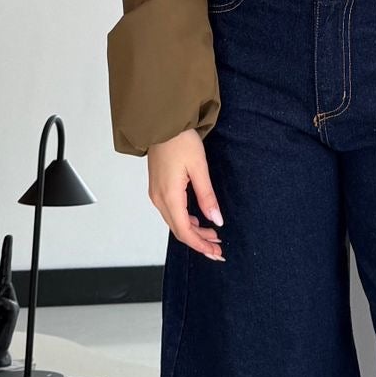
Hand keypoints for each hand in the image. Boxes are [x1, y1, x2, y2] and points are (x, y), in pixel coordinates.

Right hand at [147, 129, 224, 260]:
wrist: (162, 123)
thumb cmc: (179, 140)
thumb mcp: (199, 167)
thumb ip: (207, 196)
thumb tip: (216, 220)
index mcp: (169, 196)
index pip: (185, 231)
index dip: (201, 245)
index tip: (216, 253)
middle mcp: (159, 199)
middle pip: (179, 230)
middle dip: (199, 242)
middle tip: (218, 249)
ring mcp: (156, 194)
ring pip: (175, 222)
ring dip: (194, 232)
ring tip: (212, 235)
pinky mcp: (158, 188)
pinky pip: (171, 212)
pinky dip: (186, 221)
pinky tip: (198, 220)